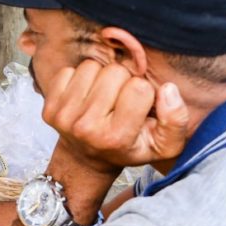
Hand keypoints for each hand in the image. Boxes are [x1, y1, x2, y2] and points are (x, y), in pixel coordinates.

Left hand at [41, 61, 190, 174]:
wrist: (86, 159)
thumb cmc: (130, 148)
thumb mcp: (163, 145)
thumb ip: (176, 120)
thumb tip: (168, 89)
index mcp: (116, 137)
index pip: (139, 88)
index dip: (144, 92)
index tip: (139, 107)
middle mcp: (86, 127)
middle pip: (115, 72)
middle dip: (123, 81)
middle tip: (120, 101)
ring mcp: (64, 116)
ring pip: (92, 67)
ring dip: (101, 77)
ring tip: (104, 97)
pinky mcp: (49, 106)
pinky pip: (69, 70)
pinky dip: (80, 79)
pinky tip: (86, 97)